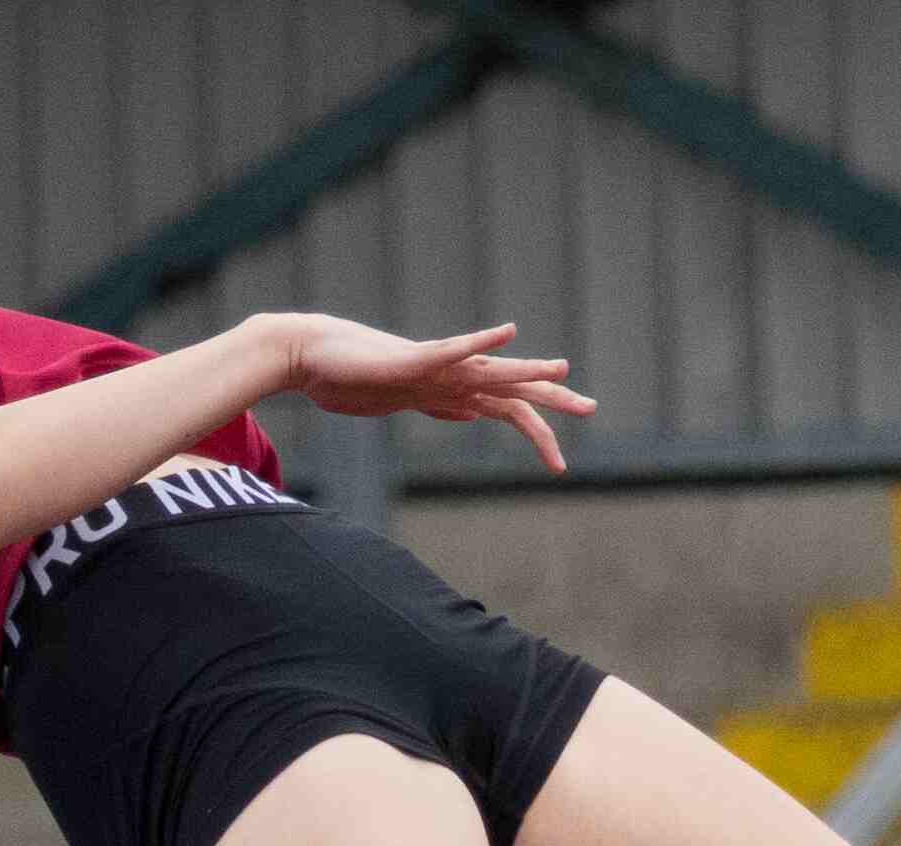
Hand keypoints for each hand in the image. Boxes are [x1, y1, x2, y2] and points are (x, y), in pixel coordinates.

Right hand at [246, 314, 596, 466]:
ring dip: (529, 370)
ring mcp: (433, 366)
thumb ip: (438, 404)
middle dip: (552, 401)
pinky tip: (508, 332)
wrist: (309, 356)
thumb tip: (472, 412)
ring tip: (564, 370)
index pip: (504, 408)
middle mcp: (449, 376)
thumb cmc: (347, 380)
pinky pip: (453, 349)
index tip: (560, 458)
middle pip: (510, 390)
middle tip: (591, 409)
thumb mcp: (402, 403)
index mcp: (448, 392)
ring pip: (490, 369)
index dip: (536, 429)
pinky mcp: (413, 358)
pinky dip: (480, 342)